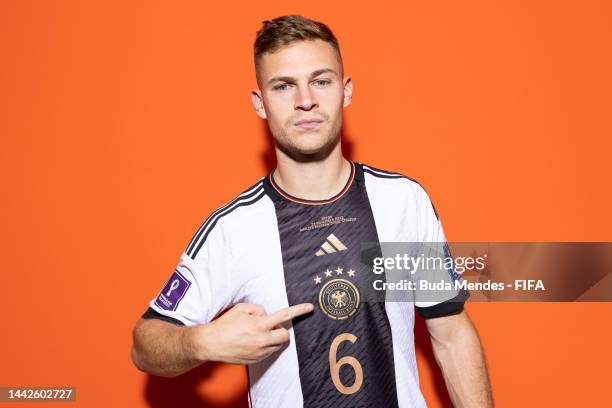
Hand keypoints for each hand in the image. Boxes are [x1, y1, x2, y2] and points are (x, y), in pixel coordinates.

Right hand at [191, 303, 313, 363]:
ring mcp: (260, 351)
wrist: (211, 343)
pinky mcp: (256, 359)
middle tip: (270, 326)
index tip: (309, 307)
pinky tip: (252, 341)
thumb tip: (266, 314)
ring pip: (277, 345)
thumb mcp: (241, 308)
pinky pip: (268, 352)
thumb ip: (258, 309)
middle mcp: (262, 339)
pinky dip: (265, 346)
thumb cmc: (224, 324)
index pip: (284, 316)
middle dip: (282, 330)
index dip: (298, 310)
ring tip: (257, 334)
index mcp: (260, 324)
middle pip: (285, 335)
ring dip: (273, 338)